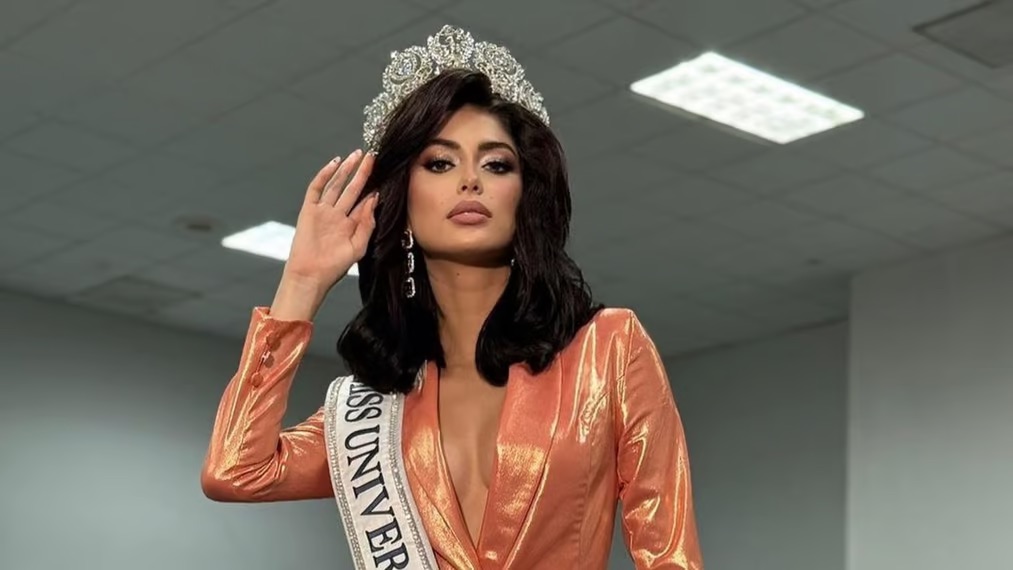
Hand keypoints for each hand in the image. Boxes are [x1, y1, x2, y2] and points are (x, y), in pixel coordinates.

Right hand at [282, 149, 378, 289]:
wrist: (310, 275)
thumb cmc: (334, 267)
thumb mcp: (359, 246)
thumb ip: (367, 224)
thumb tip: (374, 199)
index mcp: (351, 224)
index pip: (364, 201)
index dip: (373, 188)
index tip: (385, 174)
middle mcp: (338, 215)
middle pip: (352, 188)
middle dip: (363, 173)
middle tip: (372, 157)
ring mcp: (323, 211)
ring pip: (336, 185)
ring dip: (346, 169)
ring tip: (357, 155)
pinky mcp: (309, 210)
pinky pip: (316, 188)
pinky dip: (324, 175)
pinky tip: (335, 163)